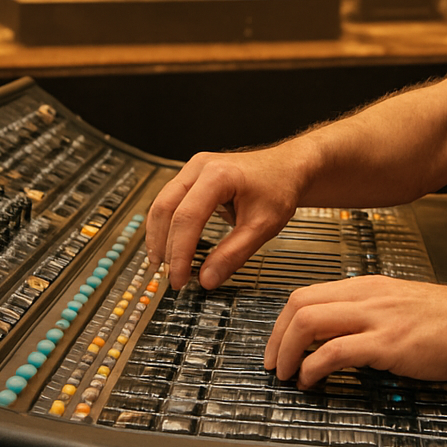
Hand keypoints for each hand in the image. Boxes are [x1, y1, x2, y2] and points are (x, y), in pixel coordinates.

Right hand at [145, 149, 300, 289]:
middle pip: (166, 209)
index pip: (187, 218)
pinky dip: (166, 225)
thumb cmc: (279, 187)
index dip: (179, 253)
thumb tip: (207, 279)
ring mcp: (193, 168)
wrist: (288, 167)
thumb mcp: (263, 226)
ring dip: (159, 237)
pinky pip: (169, 201)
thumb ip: (234, 254)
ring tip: (163, 265)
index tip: (179, 278)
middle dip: (164, 247)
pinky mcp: (192, 176)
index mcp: (218, 175)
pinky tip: (168, 245)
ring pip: (162, 204)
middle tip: (169, 276)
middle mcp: (200, 167)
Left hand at [263, 275, 446, 387]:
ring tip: (287, 375)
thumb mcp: (400, 304)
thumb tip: (339, 334)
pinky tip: (312, 380)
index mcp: (368, 286)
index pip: (308, 293)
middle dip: (276, 336)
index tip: (276, 344)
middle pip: (300, 303)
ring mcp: (377, 317)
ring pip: (310, 321)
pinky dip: (313, 367)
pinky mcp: (388, 343)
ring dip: (287, 351)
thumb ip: (369, 313)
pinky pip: (335, 350)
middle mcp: (368, 296)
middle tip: (272, 363)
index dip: (282, 321)